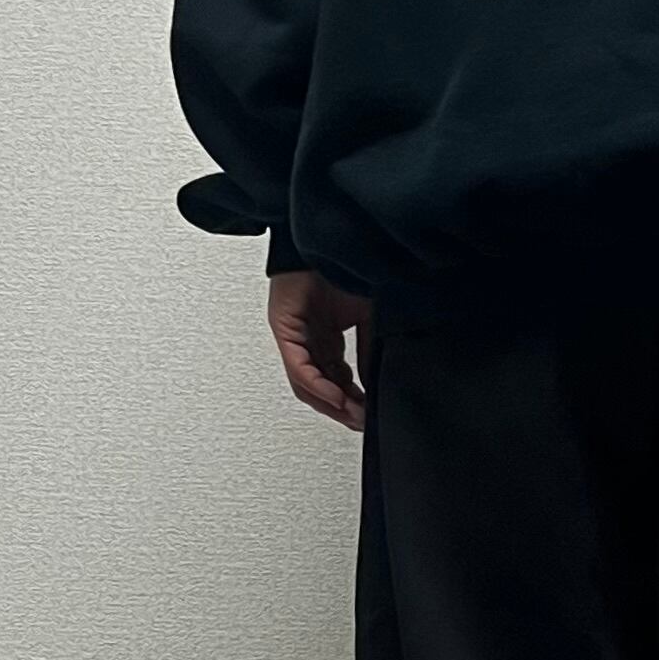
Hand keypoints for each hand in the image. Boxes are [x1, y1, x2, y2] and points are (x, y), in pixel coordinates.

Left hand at [268, 267, 374, 430]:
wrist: (332, 236)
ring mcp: (293, 334)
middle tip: (362, 422)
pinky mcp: (284, 327)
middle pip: (318, 387)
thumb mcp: (369, 317)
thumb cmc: (349, 266)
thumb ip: (369, 351)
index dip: (352, 400)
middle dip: (341, 408)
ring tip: (352, 415)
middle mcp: (307, 338)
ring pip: (305, 383)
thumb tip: (374, 385)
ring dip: (329, 403)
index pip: (336, 379)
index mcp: (327, 335)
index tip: (370, 415)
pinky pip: (297, 366)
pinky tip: (336, 396)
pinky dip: (317, 385)